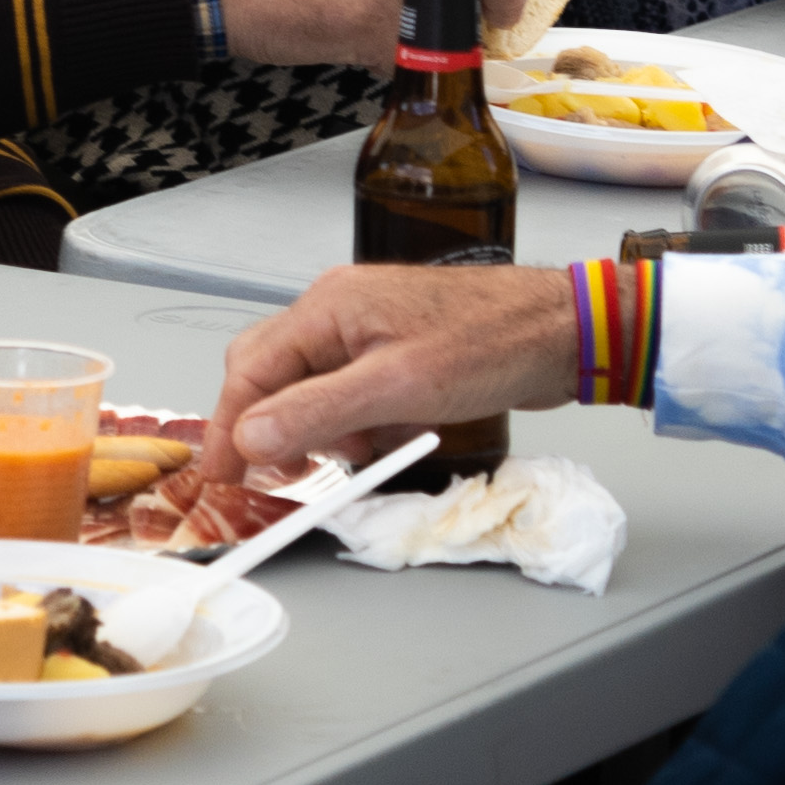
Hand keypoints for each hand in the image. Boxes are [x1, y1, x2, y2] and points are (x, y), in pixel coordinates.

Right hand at [211, 263, 579, 480]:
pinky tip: (387, 438)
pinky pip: (351, 393)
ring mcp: (366, 331)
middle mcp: (337, 312)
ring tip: (359, 453)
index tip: (219, 477)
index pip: (250, 368)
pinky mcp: (395, 352)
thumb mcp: (397, 388)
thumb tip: (249, 440)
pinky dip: (357, 423)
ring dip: (322, 430)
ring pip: (312, 388)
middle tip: (282, 477)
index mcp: (327, 306)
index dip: (227, 426)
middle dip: (273, 429)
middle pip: (272, 375)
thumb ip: (318, 412)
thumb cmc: (491, 344)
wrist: (565, 331)